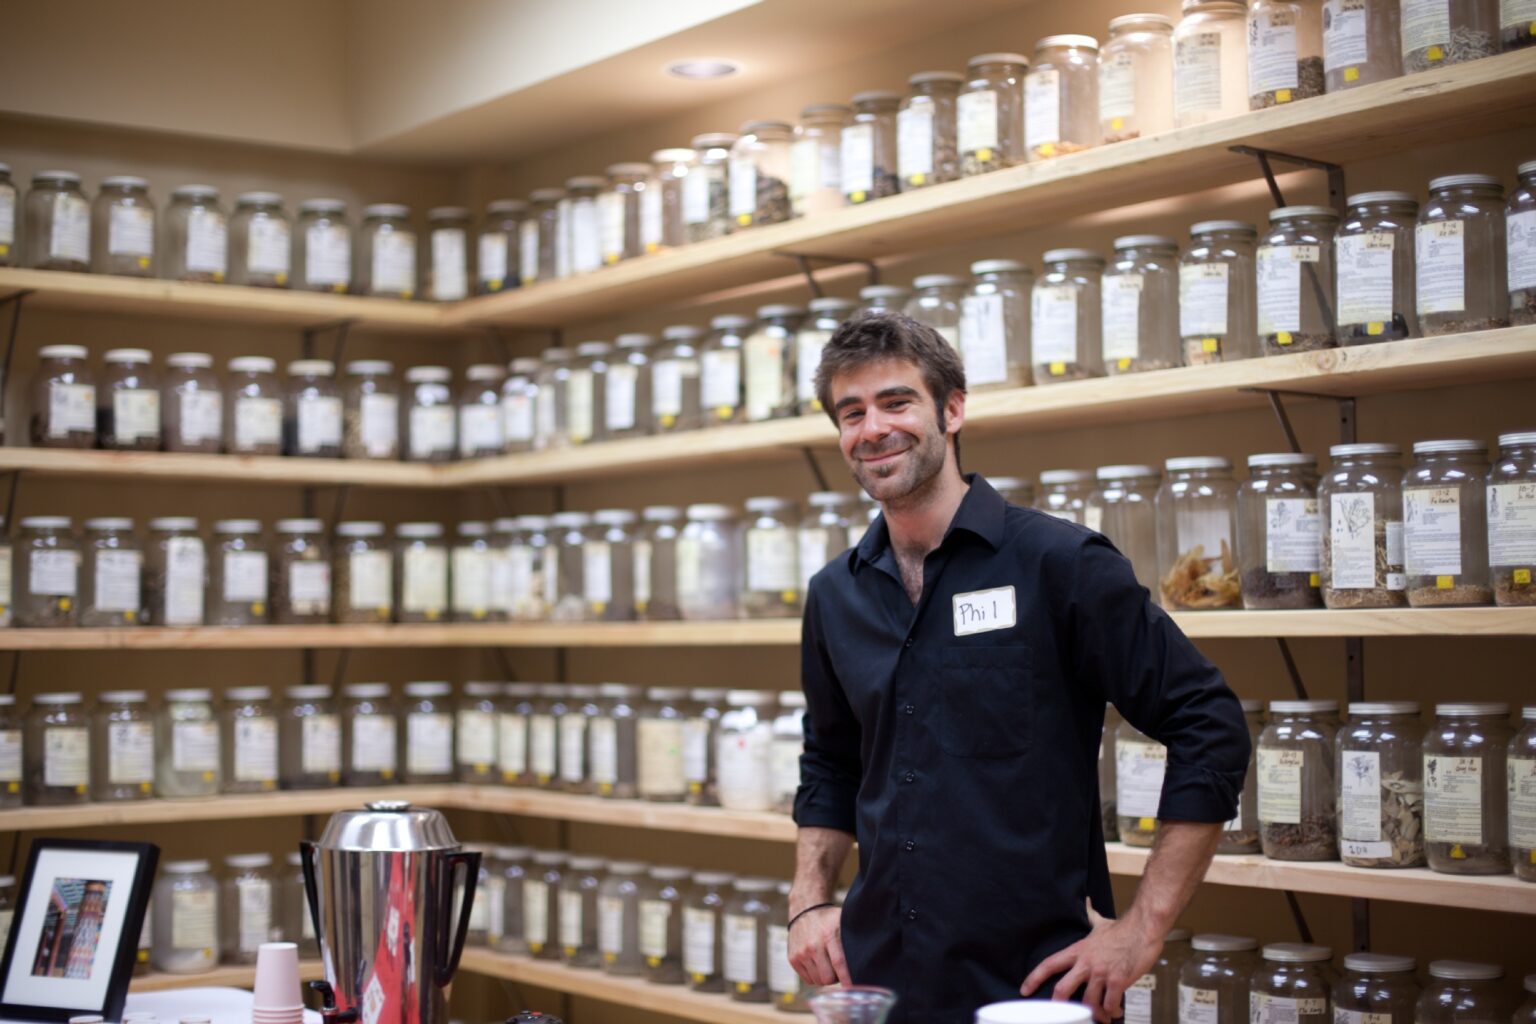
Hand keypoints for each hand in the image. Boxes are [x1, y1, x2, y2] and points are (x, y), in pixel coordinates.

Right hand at [788, 905, 849, 987]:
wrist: (804, 911)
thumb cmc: (829, 920)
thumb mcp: (842, 922)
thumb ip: (853, 938)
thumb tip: (870, 955)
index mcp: (828, 935)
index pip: (839, 962)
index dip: (847, 978)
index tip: (853, 988)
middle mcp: (813, 945)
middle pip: (827, 978)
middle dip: (836, 979)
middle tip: (838, 970)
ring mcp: (801, 952)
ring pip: (818, 981)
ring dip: (825, 977)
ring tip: (827, 965)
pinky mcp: (793, 958)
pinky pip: (808, 980)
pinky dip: (815, 976)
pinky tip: (817, 964)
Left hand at [1019, 900, 1160, 1023]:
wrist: (1143, 928)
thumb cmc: (1123, 928)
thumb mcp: (1100, 923)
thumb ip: (1090, 915)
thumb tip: (1086, 901)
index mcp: (1078, 951)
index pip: (1050, 964)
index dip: (1034, 978)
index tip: (1025, 989)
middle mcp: (1086, 963)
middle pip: (1062, 989)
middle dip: (1060, 1006)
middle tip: (1062, 1015)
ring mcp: (1101, 973)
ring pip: (1088, 1002)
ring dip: (1094, 1013)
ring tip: (1100, 1016)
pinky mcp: (1117, 981)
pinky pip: (1110, 1004)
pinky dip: (1112, 1011)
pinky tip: (1115, 1011)